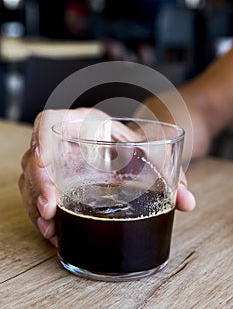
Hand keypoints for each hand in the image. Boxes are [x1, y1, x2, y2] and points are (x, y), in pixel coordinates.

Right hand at [18, 108, 195, 247]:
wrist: (126, 151)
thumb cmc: (132, 146)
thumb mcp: (146, 152)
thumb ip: (168, 173)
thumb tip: (188, 201)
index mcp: (81, 123)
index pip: (49, 120)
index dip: (41, 138)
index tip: (44, 161)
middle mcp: (63, 143)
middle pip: (36, 157)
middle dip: (39, 183)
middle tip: (50, 207)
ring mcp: (55, 163)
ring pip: (31, 179)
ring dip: (36, 203)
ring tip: (50, 227)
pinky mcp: (55, 182)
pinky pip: (37, 195)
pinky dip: (41, 214)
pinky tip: (52, 230)